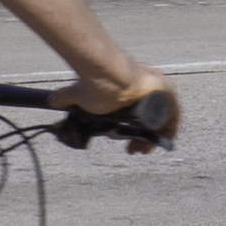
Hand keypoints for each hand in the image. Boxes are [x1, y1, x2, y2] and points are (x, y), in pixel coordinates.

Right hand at [53, 67, 179, 153]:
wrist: (108, 75)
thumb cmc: (96, 83)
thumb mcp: (79, 94)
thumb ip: (66, 97)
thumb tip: (52, 100)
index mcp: (132, 87)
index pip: (138, 113)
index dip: (133, 131)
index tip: (126, 142)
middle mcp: (149, 88)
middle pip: (151, 119)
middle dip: (142, 138)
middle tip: (133, 150)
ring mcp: (160, 90)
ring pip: (162, 121)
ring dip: (152, 138)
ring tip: (140, 150)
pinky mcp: (168, 94)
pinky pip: (173, 119)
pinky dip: (167, 133)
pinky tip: (156, 144)